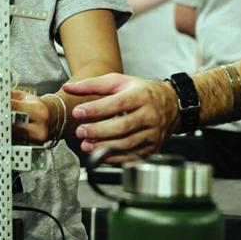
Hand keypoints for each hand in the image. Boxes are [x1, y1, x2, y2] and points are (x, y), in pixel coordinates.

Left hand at [0, 89, 56, 144]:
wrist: (53, 120)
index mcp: (39, 110)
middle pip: (10, 124)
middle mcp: (39, 127)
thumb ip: (5, 96)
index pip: (13, 107)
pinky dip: (3, 138)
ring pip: (10, 137)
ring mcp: (36, 142)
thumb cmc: (37, 107)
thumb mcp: (24, 97)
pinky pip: (13, 144)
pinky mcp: (31, 149)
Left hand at [62, 73, 176, 162]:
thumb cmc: (141, 91)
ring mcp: (153, 132)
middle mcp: (149, 114)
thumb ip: (92, 85)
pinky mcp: (153, 146)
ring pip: (128, 143)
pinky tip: (100, 155)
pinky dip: (115, 157)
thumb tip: (68, 87)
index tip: (78, 112)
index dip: (96, 109)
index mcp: (141, 95)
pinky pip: (133, 155)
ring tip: (86, 145)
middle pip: (122, 126)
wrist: (172, 103)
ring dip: (104, 146)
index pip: (117, 103)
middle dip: (98, 131)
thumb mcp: (118, 82)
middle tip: (80, 132)